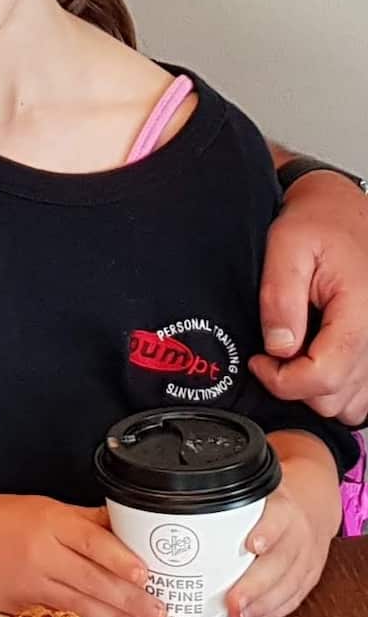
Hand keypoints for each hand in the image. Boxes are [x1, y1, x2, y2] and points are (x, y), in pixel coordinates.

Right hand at [0, 494, 165, 616]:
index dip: (120, 560)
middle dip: (131, 600)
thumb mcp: (40, 506)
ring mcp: (31, 584)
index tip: (146, 574)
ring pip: (83, 606)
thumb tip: (122, 525)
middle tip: (161, 611)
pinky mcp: (22, 607)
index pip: (91, 541)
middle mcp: (41, 552)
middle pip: (93, 580)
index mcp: (47, 520)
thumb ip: (82, 520)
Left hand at [226, 476, 332, 616]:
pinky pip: (294, 598)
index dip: (267, 532)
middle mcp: (298, 534)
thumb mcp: (255, 492)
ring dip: (263, 605)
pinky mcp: (309, 577)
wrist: (313, 506)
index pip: (278, 519)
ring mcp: (307, 558)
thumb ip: (228, 501)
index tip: (251, 546)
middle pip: (280, 562)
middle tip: (233, 601)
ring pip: (289, 585)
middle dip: (256, 586)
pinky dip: (274, 611)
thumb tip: (182, 511)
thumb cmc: (273, 502)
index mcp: (283, 508)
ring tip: (239, 616)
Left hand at [252, 172, 367, 422]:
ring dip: (316, 390)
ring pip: (351, 405)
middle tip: (272, 352)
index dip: (281, 379)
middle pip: (335, 399)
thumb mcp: (286, 246)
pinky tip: (313, 357)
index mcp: (359, 313)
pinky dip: (337, 388)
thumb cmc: (317, 223)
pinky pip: (363, 395)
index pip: (323, 376)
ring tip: (294, 353)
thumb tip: (278, 346)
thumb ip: (280, 297)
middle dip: (295, 384)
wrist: (342, 211)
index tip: (258, 359)